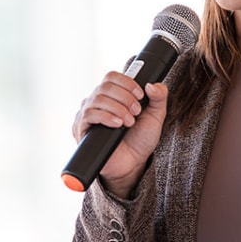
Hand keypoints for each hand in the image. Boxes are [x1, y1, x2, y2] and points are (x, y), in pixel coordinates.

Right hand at [71, 72, 168, 197]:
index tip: (141, 95)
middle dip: (125, 97)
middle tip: (137, 111)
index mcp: (111, 95)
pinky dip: (106, 117)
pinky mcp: (81, 129)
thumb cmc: (140, 140)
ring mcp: (87, 115)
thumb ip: (159, 97)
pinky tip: (117, 124)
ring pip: (97, 99)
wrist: (132, 164)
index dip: (127, 82)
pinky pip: (88, 114)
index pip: (111, 76)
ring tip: (129, 122)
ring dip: (118, 108)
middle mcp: (96, 102)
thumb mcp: (155, 116)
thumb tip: (152, 83)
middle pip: (105, 86)